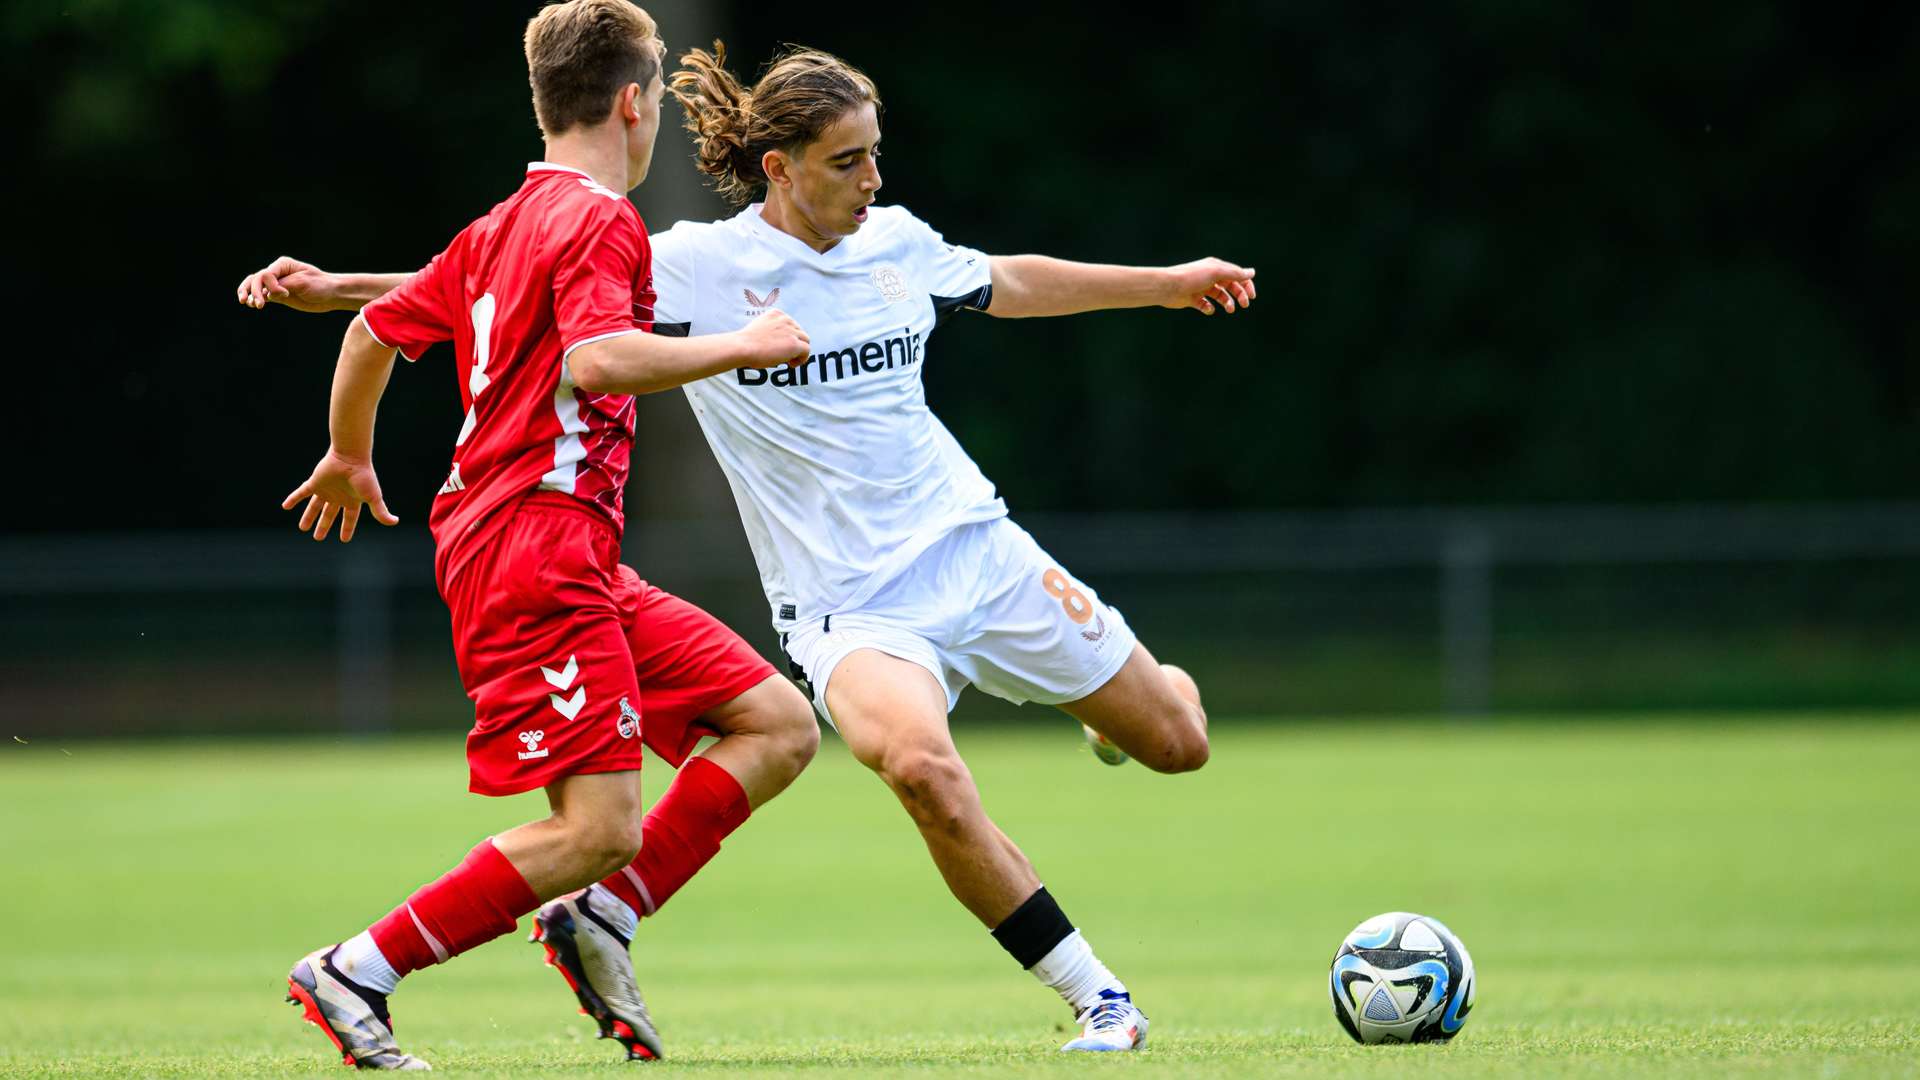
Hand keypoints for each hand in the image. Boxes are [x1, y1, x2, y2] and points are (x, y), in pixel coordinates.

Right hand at [237, 255, 337, 311]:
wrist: (332, 294)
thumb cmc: (321, 285)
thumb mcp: (304, 282)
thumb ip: (285, 286)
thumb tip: (268, 294)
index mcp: (283, 264)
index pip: (267, 274)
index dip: (271, 285)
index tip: (286, 294)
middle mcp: (277, 273)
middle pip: (257, 279)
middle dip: (254, 291)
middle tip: (258, 305)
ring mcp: (277, 284)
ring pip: (255, 285)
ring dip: (248, 293)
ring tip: (246, 302)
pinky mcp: (278, 296)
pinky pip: (262, 295)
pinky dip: (254, 299)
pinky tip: (250, 304)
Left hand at [281, 448, 398, 541]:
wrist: (350, 456)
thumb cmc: (364, 476)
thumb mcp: (373, 497)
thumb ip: (381, 511)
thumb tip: (395, 522)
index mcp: (352, 501)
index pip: (349, 518)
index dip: (347, 529)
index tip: (344, 539)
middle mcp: (338, 496)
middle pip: (329, 514)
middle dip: (324, 526)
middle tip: (318, 538)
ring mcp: (326, 489)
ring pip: (315, 506)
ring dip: (309, 516)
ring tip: (302, 528)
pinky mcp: (314, 482)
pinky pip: (301, 492)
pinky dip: (293, 499)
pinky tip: (285, 506)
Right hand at [734, 309, 811, 367]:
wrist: (742, 347)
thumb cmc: (745, 343)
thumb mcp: (759, 329)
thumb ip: (771, 331)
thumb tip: (779, 345)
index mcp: (776, 313)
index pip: (791, 324)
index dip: (789, 337)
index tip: (781, 346)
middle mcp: (785, 319)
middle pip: (800, 332)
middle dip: (795, 344)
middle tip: (785, 356)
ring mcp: (791, 331)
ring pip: (805, 341)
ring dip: (799, 351)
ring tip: (789, 361)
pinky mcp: (794, 344)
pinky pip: (807, 350)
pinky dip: (801, 359)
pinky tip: (791, 364)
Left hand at [1162, 258, 1256, 315]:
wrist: (1168, 287)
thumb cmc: (1192, 277)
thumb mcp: (1216, 273)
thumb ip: (1235, 273)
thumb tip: (1252, 272)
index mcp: (1216, 267)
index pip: (1236, 275)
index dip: (1246, 285)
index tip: (1252, 296)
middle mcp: (1210, 276)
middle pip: (1230, 286)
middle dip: (1239, 295)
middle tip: (1244, 305)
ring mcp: (1202, 288)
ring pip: (1220, 296)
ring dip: (1227, 303)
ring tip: (1229, 309)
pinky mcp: (1193, 299)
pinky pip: (1206, 305)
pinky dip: (1209, 308)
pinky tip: (1208, 308)